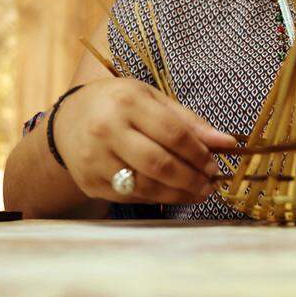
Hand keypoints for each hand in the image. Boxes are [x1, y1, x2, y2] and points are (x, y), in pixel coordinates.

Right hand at [53, 78, 236, 203]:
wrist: (68, 119)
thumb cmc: (118, 104)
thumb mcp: (151, 99)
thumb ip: (188, 121)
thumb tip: (227, 142)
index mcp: (127, 102)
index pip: (173, 133)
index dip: (199, 153)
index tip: (216, 164)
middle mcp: (107, 130)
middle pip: (159, 164)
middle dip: (191, 178)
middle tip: (210, 184)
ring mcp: (95, 159)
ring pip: (145, 186)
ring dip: (178, 194)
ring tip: (198, 192)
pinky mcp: (90, 182)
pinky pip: (131, 196)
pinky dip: (157, 197)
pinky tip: (172, 193)